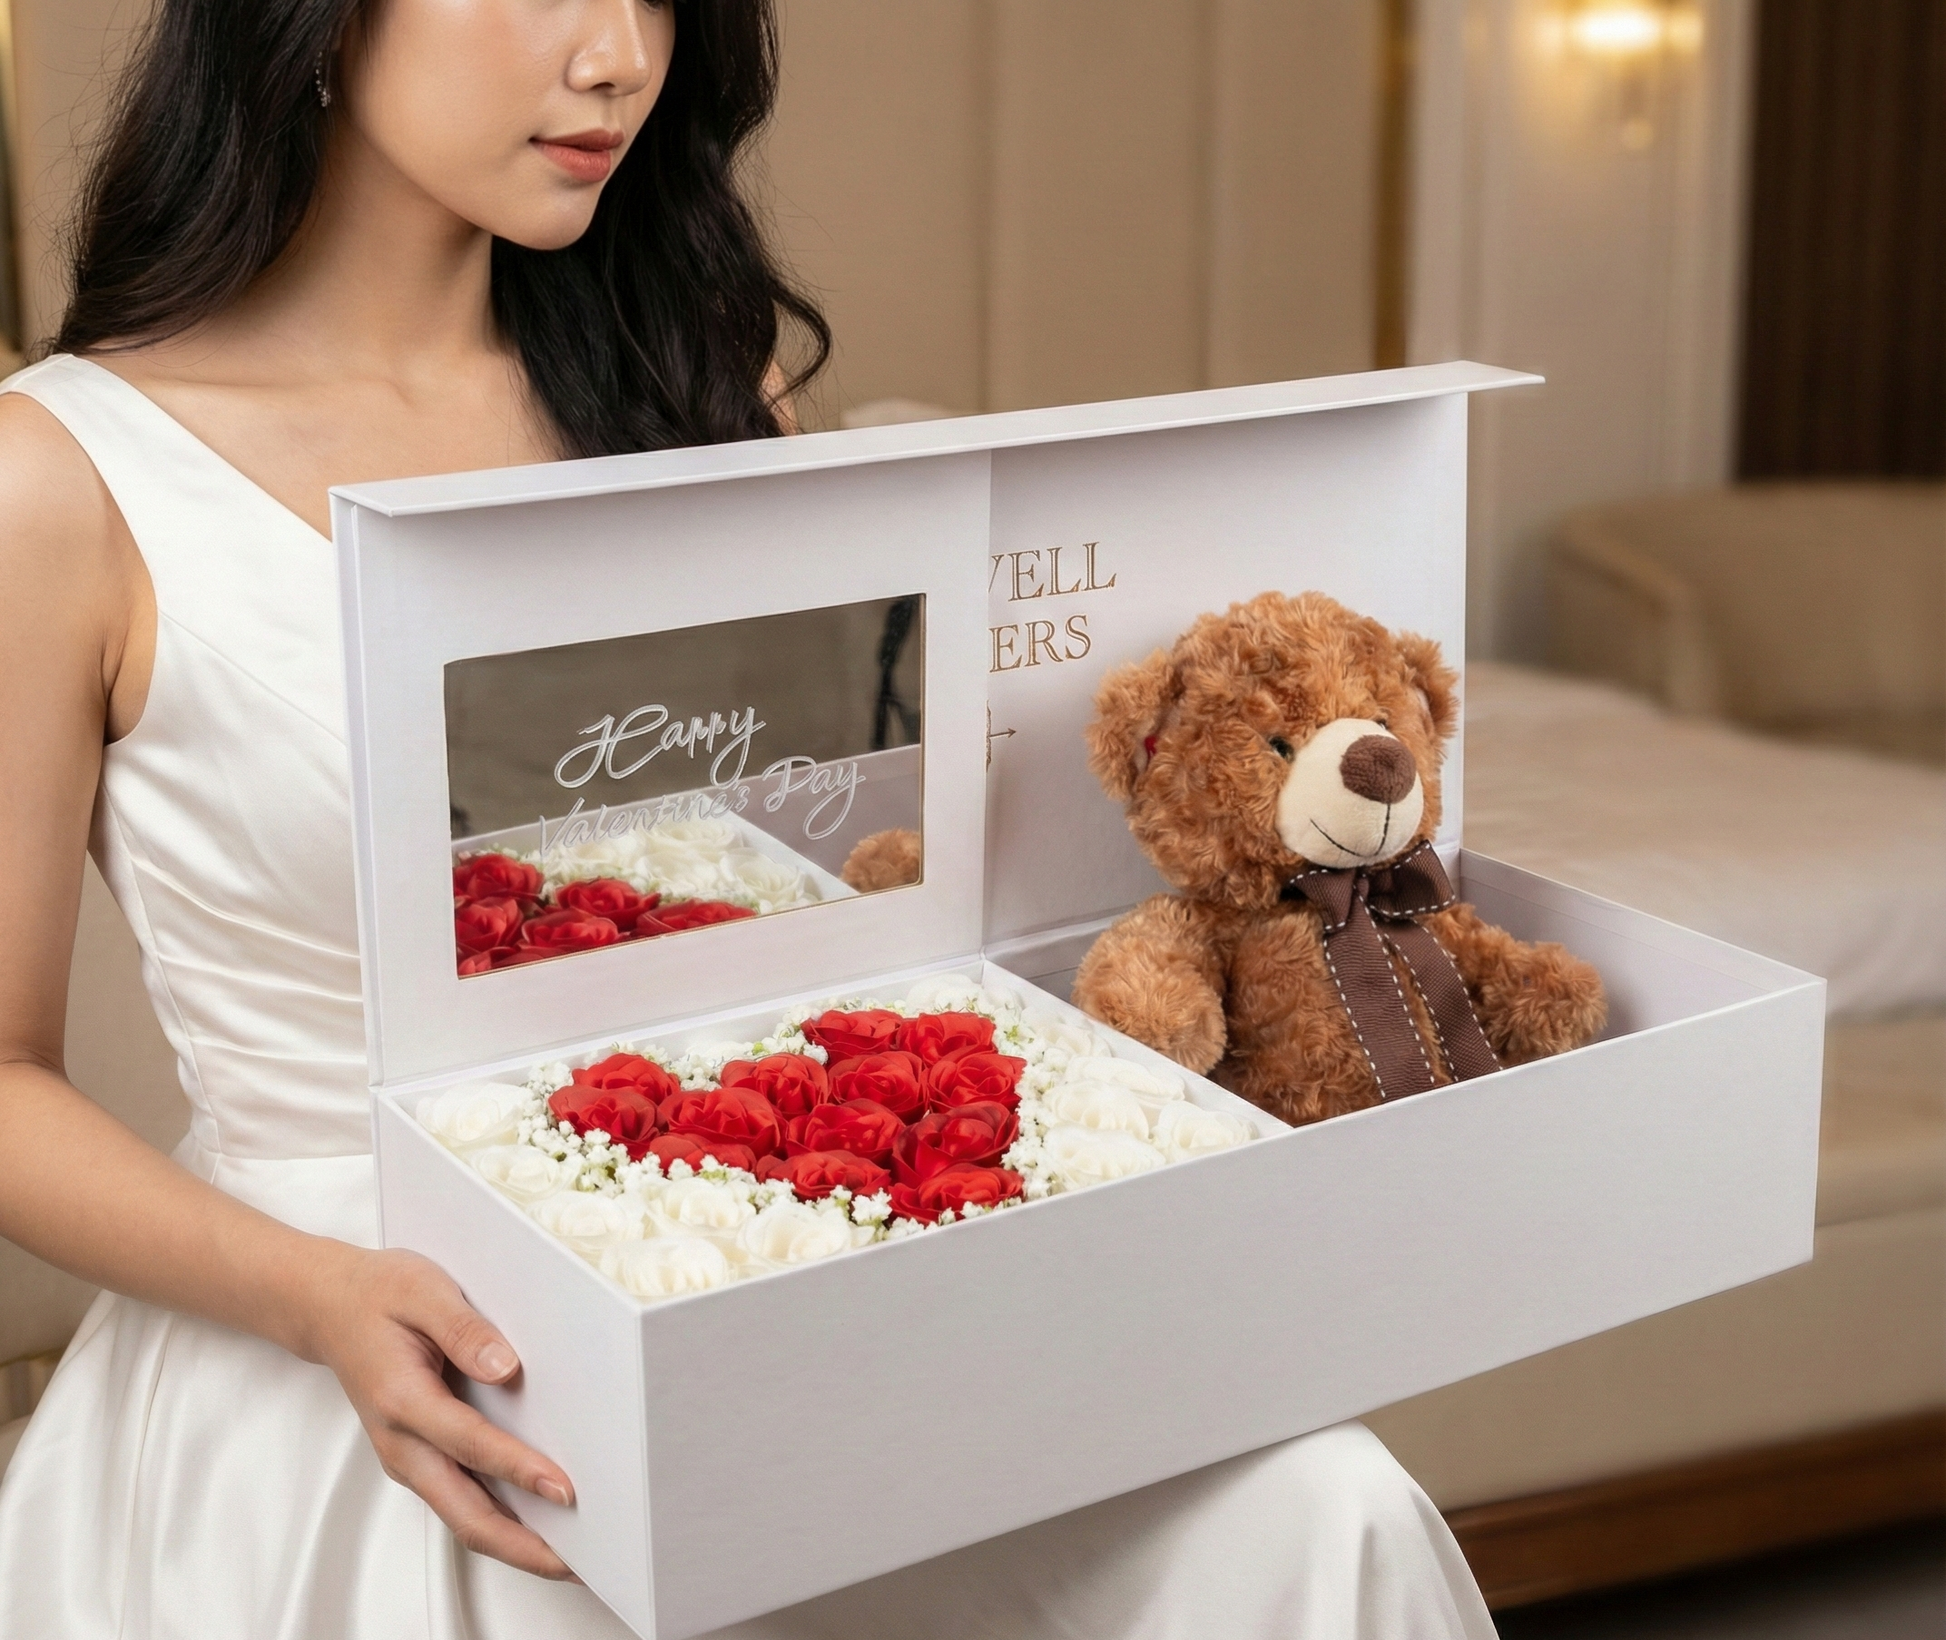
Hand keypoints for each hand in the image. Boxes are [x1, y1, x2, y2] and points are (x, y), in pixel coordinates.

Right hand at [301, 1242, 578, 1579]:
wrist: (329, 1308)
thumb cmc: (378, 1296)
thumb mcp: (422, 1290)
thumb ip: (465, 1330)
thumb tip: (506, 1367)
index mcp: (403, 1400)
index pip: (471, 1446)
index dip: (519, 1471)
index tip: (564, 1489)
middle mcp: (402, 1443)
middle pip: (466, 1513)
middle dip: (522, 1545)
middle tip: (578, 1561)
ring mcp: (408, 1458)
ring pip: (463, 1518)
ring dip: (513, 1544)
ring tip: (568, 1556)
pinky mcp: (418, 1459)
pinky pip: (460, 1502)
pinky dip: (498, 1523)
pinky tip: (536, 1524)